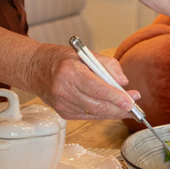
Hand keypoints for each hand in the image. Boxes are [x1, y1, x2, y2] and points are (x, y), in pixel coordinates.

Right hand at [25, 43, 140, 118]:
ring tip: (127, 108)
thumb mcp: (84, 53)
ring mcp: (63, 104)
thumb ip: (106, 65)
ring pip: (95, 113)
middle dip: (119, 107)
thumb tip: (123, 81)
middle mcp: (64, 90)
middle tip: (135, 105)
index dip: (116, 96)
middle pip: (98, 104)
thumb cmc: (60, 58)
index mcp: (70, 72)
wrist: (34, 68)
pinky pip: (88, 116)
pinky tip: (111, 109)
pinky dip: (102, 113)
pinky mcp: (63, 113)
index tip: (131, 100)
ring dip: (113, 112)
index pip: (97, 88)